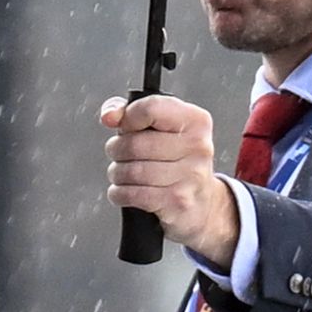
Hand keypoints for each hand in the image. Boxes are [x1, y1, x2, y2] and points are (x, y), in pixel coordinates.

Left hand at [100, 92, 243, 265]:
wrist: (202, 203)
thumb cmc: (175, 161)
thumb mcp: (162, 129)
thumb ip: (130, 113)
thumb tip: (109, 116)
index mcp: (195, 121)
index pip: (151, 109)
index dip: (127, 118)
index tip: (125, 127)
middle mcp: (197, 146)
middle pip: (134, 144)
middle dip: (116, 150)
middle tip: (120, 155)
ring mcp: (190, 175)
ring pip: (131, 171)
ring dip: (117, 174)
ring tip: (124, 174)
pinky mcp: (178, 200)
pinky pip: (132, 194)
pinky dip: (119, 193)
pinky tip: (125, 190)